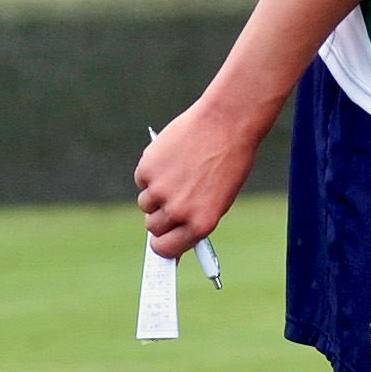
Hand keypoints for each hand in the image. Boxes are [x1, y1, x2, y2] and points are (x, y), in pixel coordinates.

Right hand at [135, 99, 265, 256]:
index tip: (162, 239)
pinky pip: (142, 179)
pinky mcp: (147, 169)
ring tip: (178, 172)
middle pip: (152, 226)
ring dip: (155, 192)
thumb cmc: (228, 161)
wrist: (226, 123)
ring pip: (145, 202)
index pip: (166, 249)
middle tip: (173, 198)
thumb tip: (172, 234)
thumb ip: (194, 218)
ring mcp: (160, 191)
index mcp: (200, 224)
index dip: (163, 243)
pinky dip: (151, 171)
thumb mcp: (219, 198)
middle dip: (160, 215)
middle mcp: (178, 211)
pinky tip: (172, 157)